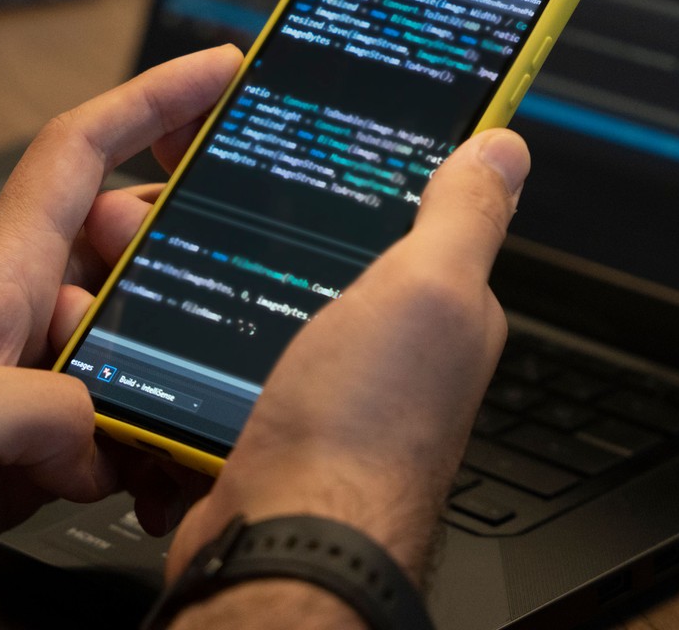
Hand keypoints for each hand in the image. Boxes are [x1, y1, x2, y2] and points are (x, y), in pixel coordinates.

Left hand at [0, 45, 241, 557]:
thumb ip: (43, 406)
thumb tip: (106, 426)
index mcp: (5, 269)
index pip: (85, 150)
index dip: (153, 98)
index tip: (220, 72)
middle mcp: (28, 305)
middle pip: (136, 243)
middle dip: (186, 267)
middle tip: (221, 303)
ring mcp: (41, 367)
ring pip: (146, 337)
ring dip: (173, 380)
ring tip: (180, 428)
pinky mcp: (47, 432)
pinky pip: (129, 417)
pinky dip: (149, 450)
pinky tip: (145, 486)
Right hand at [165, 127, 530, 590]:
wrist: (285, 547)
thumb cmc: (366, 435)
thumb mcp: (430, 291)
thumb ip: (465, 217)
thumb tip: (505, 147)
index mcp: (446, 311)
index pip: (419, 216)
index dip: (374, 171)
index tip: (322, 132)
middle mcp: (395, 353)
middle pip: (330, 255)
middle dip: (274, 221)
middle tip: (217, 188)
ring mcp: (330, 390)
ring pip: (268, 300)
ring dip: (224, 274)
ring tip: (177, 242)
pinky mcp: (267, 422)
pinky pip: (225, 355)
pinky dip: (197, 334)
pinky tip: (173, 313)